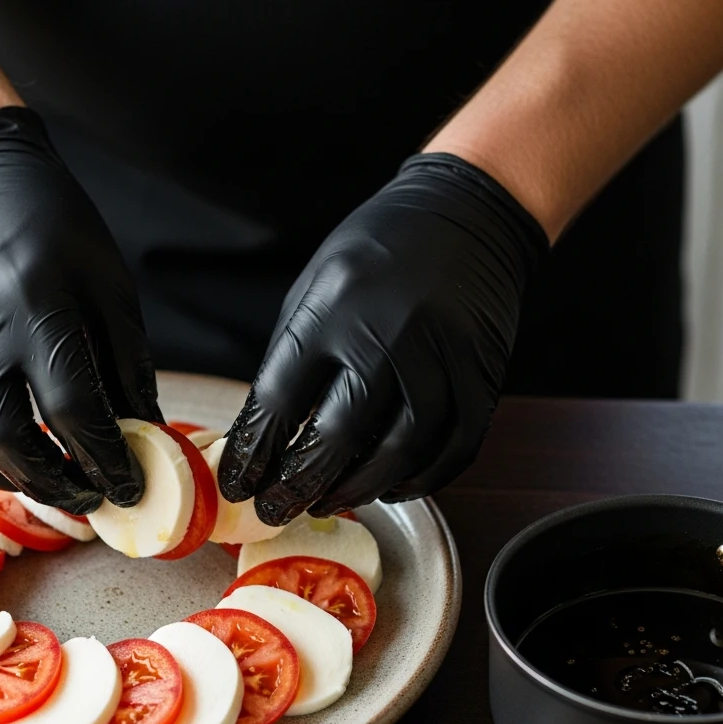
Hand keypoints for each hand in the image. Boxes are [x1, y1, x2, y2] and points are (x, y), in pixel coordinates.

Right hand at [0, 107, 159, 512]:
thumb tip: (148, 429)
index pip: (73, 407)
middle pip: (4, 436)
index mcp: (37, 308)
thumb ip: (127, 362)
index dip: (104, 458)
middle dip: (52, 481)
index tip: (128, 487)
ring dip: (2, 477)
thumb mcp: (109, 286)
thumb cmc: (54, 226)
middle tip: (87, 496)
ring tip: (43, 482)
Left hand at [218, 152, 548, 524]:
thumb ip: (296, 357)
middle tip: (277, 509)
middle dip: (299, 485)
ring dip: (360, 489)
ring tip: (330, 500)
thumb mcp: (318, 285)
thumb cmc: (380, 250)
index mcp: (333, 306)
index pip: (281, 400)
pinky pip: (454, 448)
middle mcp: (388, 333)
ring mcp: (441, 356)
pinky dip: (422, 479)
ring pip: (400, 452)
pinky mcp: (482, 374)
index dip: (255, 453)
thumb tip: (269, 434)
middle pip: (338, 437)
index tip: (240, 485)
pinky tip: (393, 486)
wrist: (468, 214)